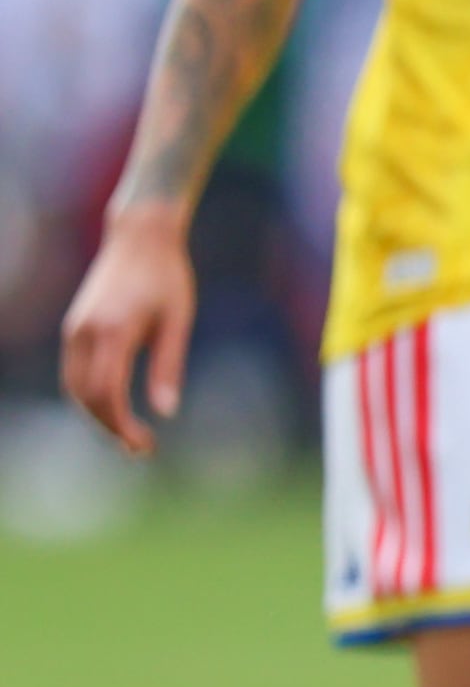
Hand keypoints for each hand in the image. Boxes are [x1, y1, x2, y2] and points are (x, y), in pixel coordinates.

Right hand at [56, 205, 196, 454]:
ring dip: (97, 415)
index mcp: (113, 332)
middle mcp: (85, 333)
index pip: (106, 394)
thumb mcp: (178, 321)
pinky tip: (114, 408)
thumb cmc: (168, 278)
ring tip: (128, 435)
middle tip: (140, 449)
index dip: (122, 426)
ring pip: (74, 387)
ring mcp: (75, 330)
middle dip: (109, 428)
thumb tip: (166, 411)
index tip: (144, 446)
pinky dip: (89, 396)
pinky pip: (73, 372)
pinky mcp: (74, 327)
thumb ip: (169, 365)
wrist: (140, 237)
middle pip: (85, 397)